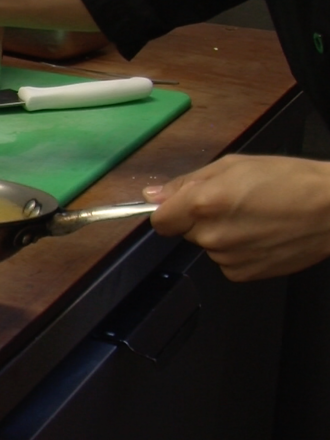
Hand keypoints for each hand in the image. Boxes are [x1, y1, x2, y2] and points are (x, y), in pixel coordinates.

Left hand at [143, 154, 329, 281]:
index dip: (169, 211)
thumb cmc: (288, 180)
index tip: (181, 206)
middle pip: (185, 231)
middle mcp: (211, 235)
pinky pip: (225, 261)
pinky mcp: (242, 274)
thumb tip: (153, 195)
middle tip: (232, 204)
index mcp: (203, 204)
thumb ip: (186, 182)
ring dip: (220, 234)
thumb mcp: (232, 165)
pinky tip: (260, 235)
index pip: (159, 220)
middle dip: (199, 218)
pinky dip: (236, 250)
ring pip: (207, 245)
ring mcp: (226, 258)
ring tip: (254, 218)